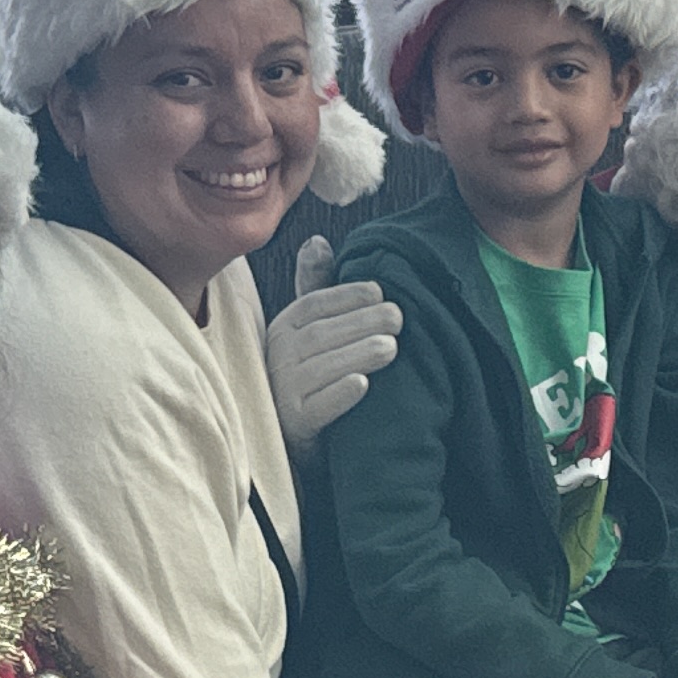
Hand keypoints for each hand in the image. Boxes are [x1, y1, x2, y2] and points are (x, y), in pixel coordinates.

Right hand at [266, 237, 399, 443]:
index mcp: (284, 329)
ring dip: (358, 354)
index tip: (379, 292)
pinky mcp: (296, 426)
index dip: (345, 296)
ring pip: (322, 368)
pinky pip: (318, 408)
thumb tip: (317, 240)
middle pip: (321, 334)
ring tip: (392, 347)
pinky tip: (363, 385)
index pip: (312, 305)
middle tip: (398, 318)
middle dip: (361, 323)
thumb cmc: (311, 374)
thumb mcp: (309, 331)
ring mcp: (284, 393)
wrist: (298, 438)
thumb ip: (315, 288)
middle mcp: (279, 358)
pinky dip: (339, 395)